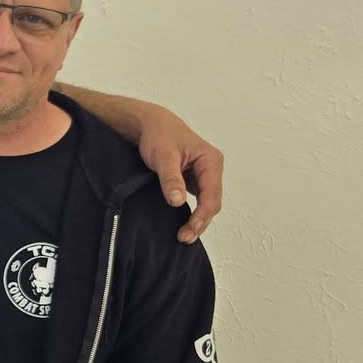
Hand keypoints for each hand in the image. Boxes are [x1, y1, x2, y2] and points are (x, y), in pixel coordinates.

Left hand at [135, 106, 221, 243]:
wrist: (150, 125)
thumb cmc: (159, 135)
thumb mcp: (163, 156)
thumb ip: (171, 179)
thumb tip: (178, 201)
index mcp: (211, 161)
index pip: (212, 195)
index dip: (202, 215)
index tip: (189, 230)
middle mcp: (212, 169)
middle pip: (212, 202)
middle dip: (200, 222)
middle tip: (184, 238)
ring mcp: (204, 175)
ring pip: (207, 204)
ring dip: (198, 220)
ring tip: (184, 236)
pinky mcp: (194, 180)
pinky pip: (198, 200)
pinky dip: (193, 213)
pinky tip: (183, 224)